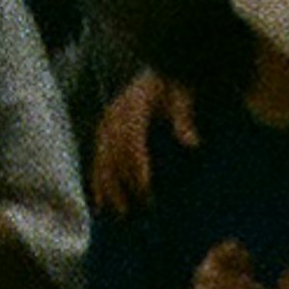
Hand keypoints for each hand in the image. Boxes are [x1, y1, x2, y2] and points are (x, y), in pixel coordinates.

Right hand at [90, 65, 199, 219]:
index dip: (136, 163)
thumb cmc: (174, 88)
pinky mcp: (104, 131)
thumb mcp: (183, 97)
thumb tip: (191, 143)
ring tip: (117, 213)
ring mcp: (107, 121)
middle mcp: (116, 112)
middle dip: (122, 181)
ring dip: (107, 185)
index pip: (131, 137)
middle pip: (113, 151)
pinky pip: (97, 157)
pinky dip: (97, 180)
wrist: (160, 76)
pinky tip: (100, 203)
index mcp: (134, 103)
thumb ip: (184, 119)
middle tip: (134, 209)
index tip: (145, 187)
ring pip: (101, 157)